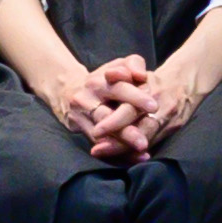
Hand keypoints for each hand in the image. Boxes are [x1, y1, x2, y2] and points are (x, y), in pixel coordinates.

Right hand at [9, 36, 137, 152]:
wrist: (67, 90)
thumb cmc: (103, 80)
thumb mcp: (116, 66)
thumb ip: (132, 64)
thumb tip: (141, 75)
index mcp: (99, 81)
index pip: (119, 88)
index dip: (136, 97)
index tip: (154, 106)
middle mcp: (87, 98)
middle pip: (107, 116)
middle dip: (126, 130)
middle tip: (144, 141)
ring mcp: (81, 115)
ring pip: (102, 133)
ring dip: (122, 144)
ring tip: (141, 152)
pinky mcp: (79, 128)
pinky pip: (99, 143)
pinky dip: (117, 153)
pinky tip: (135, 157)